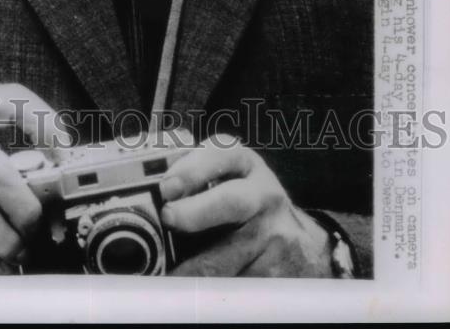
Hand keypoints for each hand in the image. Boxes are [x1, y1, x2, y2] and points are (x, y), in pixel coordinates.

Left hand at [159, 135, 332, 276]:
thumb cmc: (251, 206)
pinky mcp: (277, 271)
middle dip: (195, 211)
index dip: (193, 169)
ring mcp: (273, 234)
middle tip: (168, 218)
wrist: (301, 246)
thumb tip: (148, 192)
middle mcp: (263, 195)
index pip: (221, 156)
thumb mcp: (230, 178)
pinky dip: (211, 292)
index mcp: (246, 165)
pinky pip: (237, 285)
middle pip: (229, 202)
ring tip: (167, 270)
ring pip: (227, 255)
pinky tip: (194, 294)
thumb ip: (195, 176)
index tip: (167, 186)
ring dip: (193, 266)